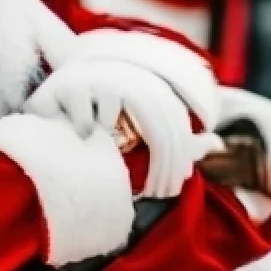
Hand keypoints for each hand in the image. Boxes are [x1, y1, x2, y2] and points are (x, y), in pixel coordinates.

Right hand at [25, 60, 222, 198]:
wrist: (52, 124)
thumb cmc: (101, 133)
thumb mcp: (142, 135)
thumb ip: (177, 139)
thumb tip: (218, 143)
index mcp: (144, 84)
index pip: (170, 116)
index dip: (177, 153)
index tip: (175, 184)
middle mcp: (121, 76)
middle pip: (152, 119)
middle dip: (161, 162)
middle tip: (159, 194)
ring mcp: (93, 79)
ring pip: (114, 119)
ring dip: (110, 144)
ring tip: (103, 153)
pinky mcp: (68, 87)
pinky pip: (87, 120)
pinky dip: (84, 134)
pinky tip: (79, 139)